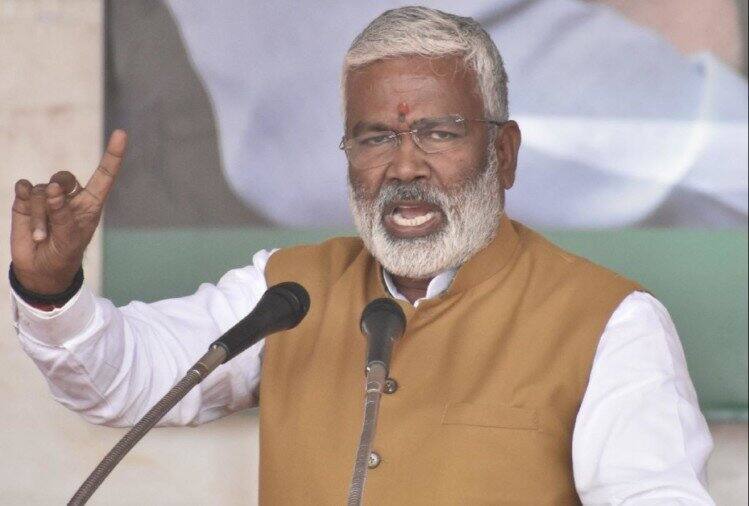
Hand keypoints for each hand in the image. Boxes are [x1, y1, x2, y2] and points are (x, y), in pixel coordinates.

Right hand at [10, 130, 127, 293]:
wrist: (39, 269)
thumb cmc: (63, 254)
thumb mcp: (69, 239)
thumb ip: (63, 214)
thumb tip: (52, 188)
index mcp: (91, 203)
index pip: (105, 175)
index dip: (113, 155)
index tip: (121, 133)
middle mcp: (70, 196)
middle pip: (64, 178)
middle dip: (58, 193)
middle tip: (55, 211)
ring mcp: (47, 197)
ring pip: (42, 191)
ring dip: (41, 216)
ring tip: (43, 236)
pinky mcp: (27, 200)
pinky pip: (25, 188)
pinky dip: (24, 194)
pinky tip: (23, 197)